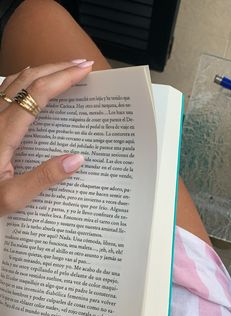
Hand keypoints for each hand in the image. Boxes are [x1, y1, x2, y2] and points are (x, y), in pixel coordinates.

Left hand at [0, 60, 93, 215]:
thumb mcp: (12, 197)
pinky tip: (37, 84)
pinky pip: (7, 89)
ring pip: (16, 79)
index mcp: (4, 133)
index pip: (38, 93)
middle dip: (58, 67)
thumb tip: (76, 159)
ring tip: (66, 71)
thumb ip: (44, 178)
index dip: (63, 78)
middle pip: (29, 78)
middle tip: (83, 64)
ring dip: (43, 70)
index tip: (84, 70)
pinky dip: (28, 80)